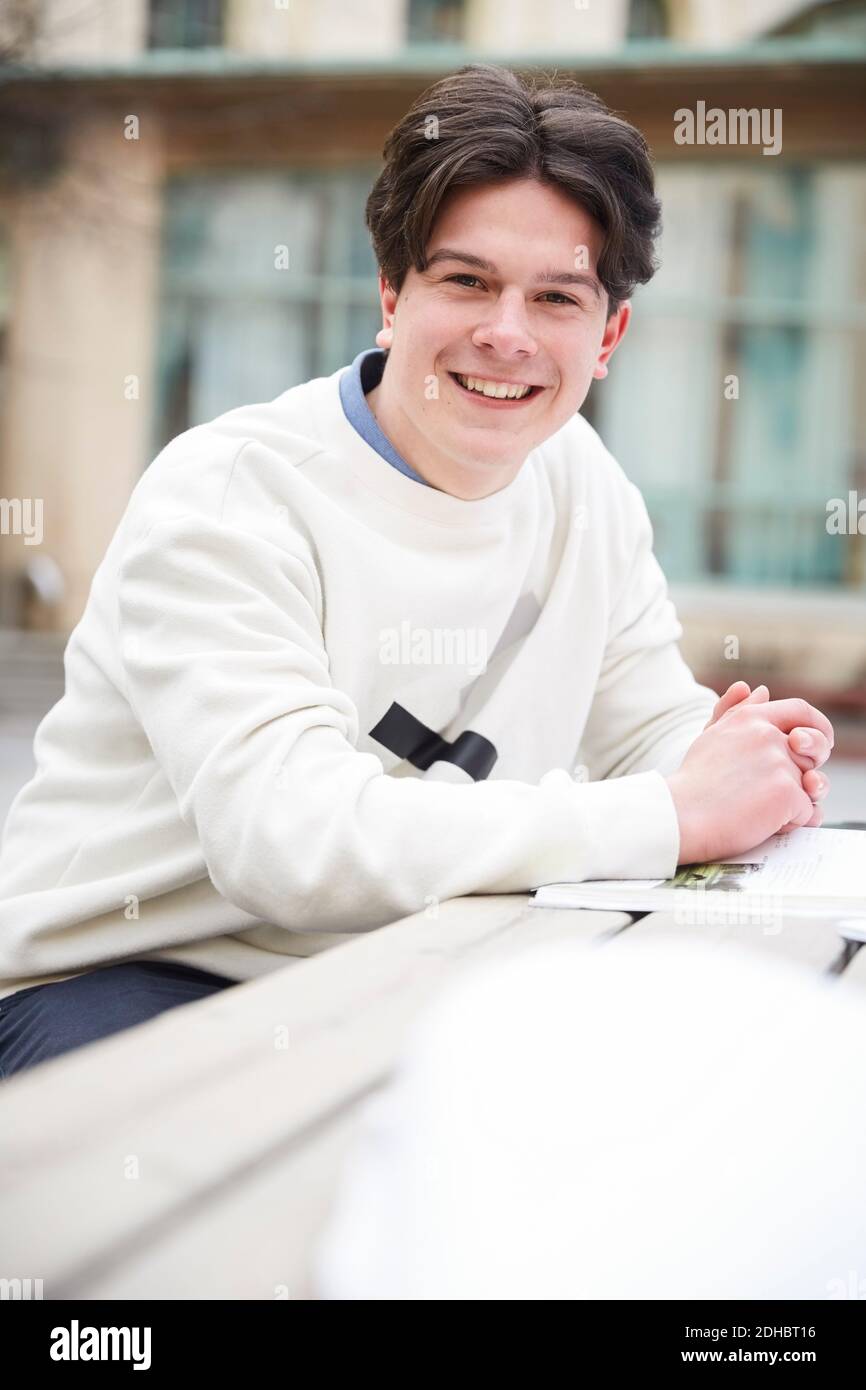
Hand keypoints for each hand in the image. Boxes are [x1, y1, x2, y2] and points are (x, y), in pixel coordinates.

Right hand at [704, 682, 830, 830]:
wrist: (680, 817)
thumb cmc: (693, 782)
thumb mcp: (712, 738)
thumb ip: (736, 711)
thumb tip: (760, 690)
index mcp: (751, 718)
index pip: (800, 710)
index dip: (817, 727)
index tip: (813, 747)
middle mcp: (767, 735)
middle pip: (812, 753)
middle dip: (802, 773)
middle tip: (776, 787)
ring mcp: (778, 763)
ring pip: (810, 786)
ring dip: (792, 801)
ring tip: (759, 807)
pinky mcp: (786, 793)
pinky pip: (808, 812)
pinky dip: (790, 823)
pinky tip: (761, 822)